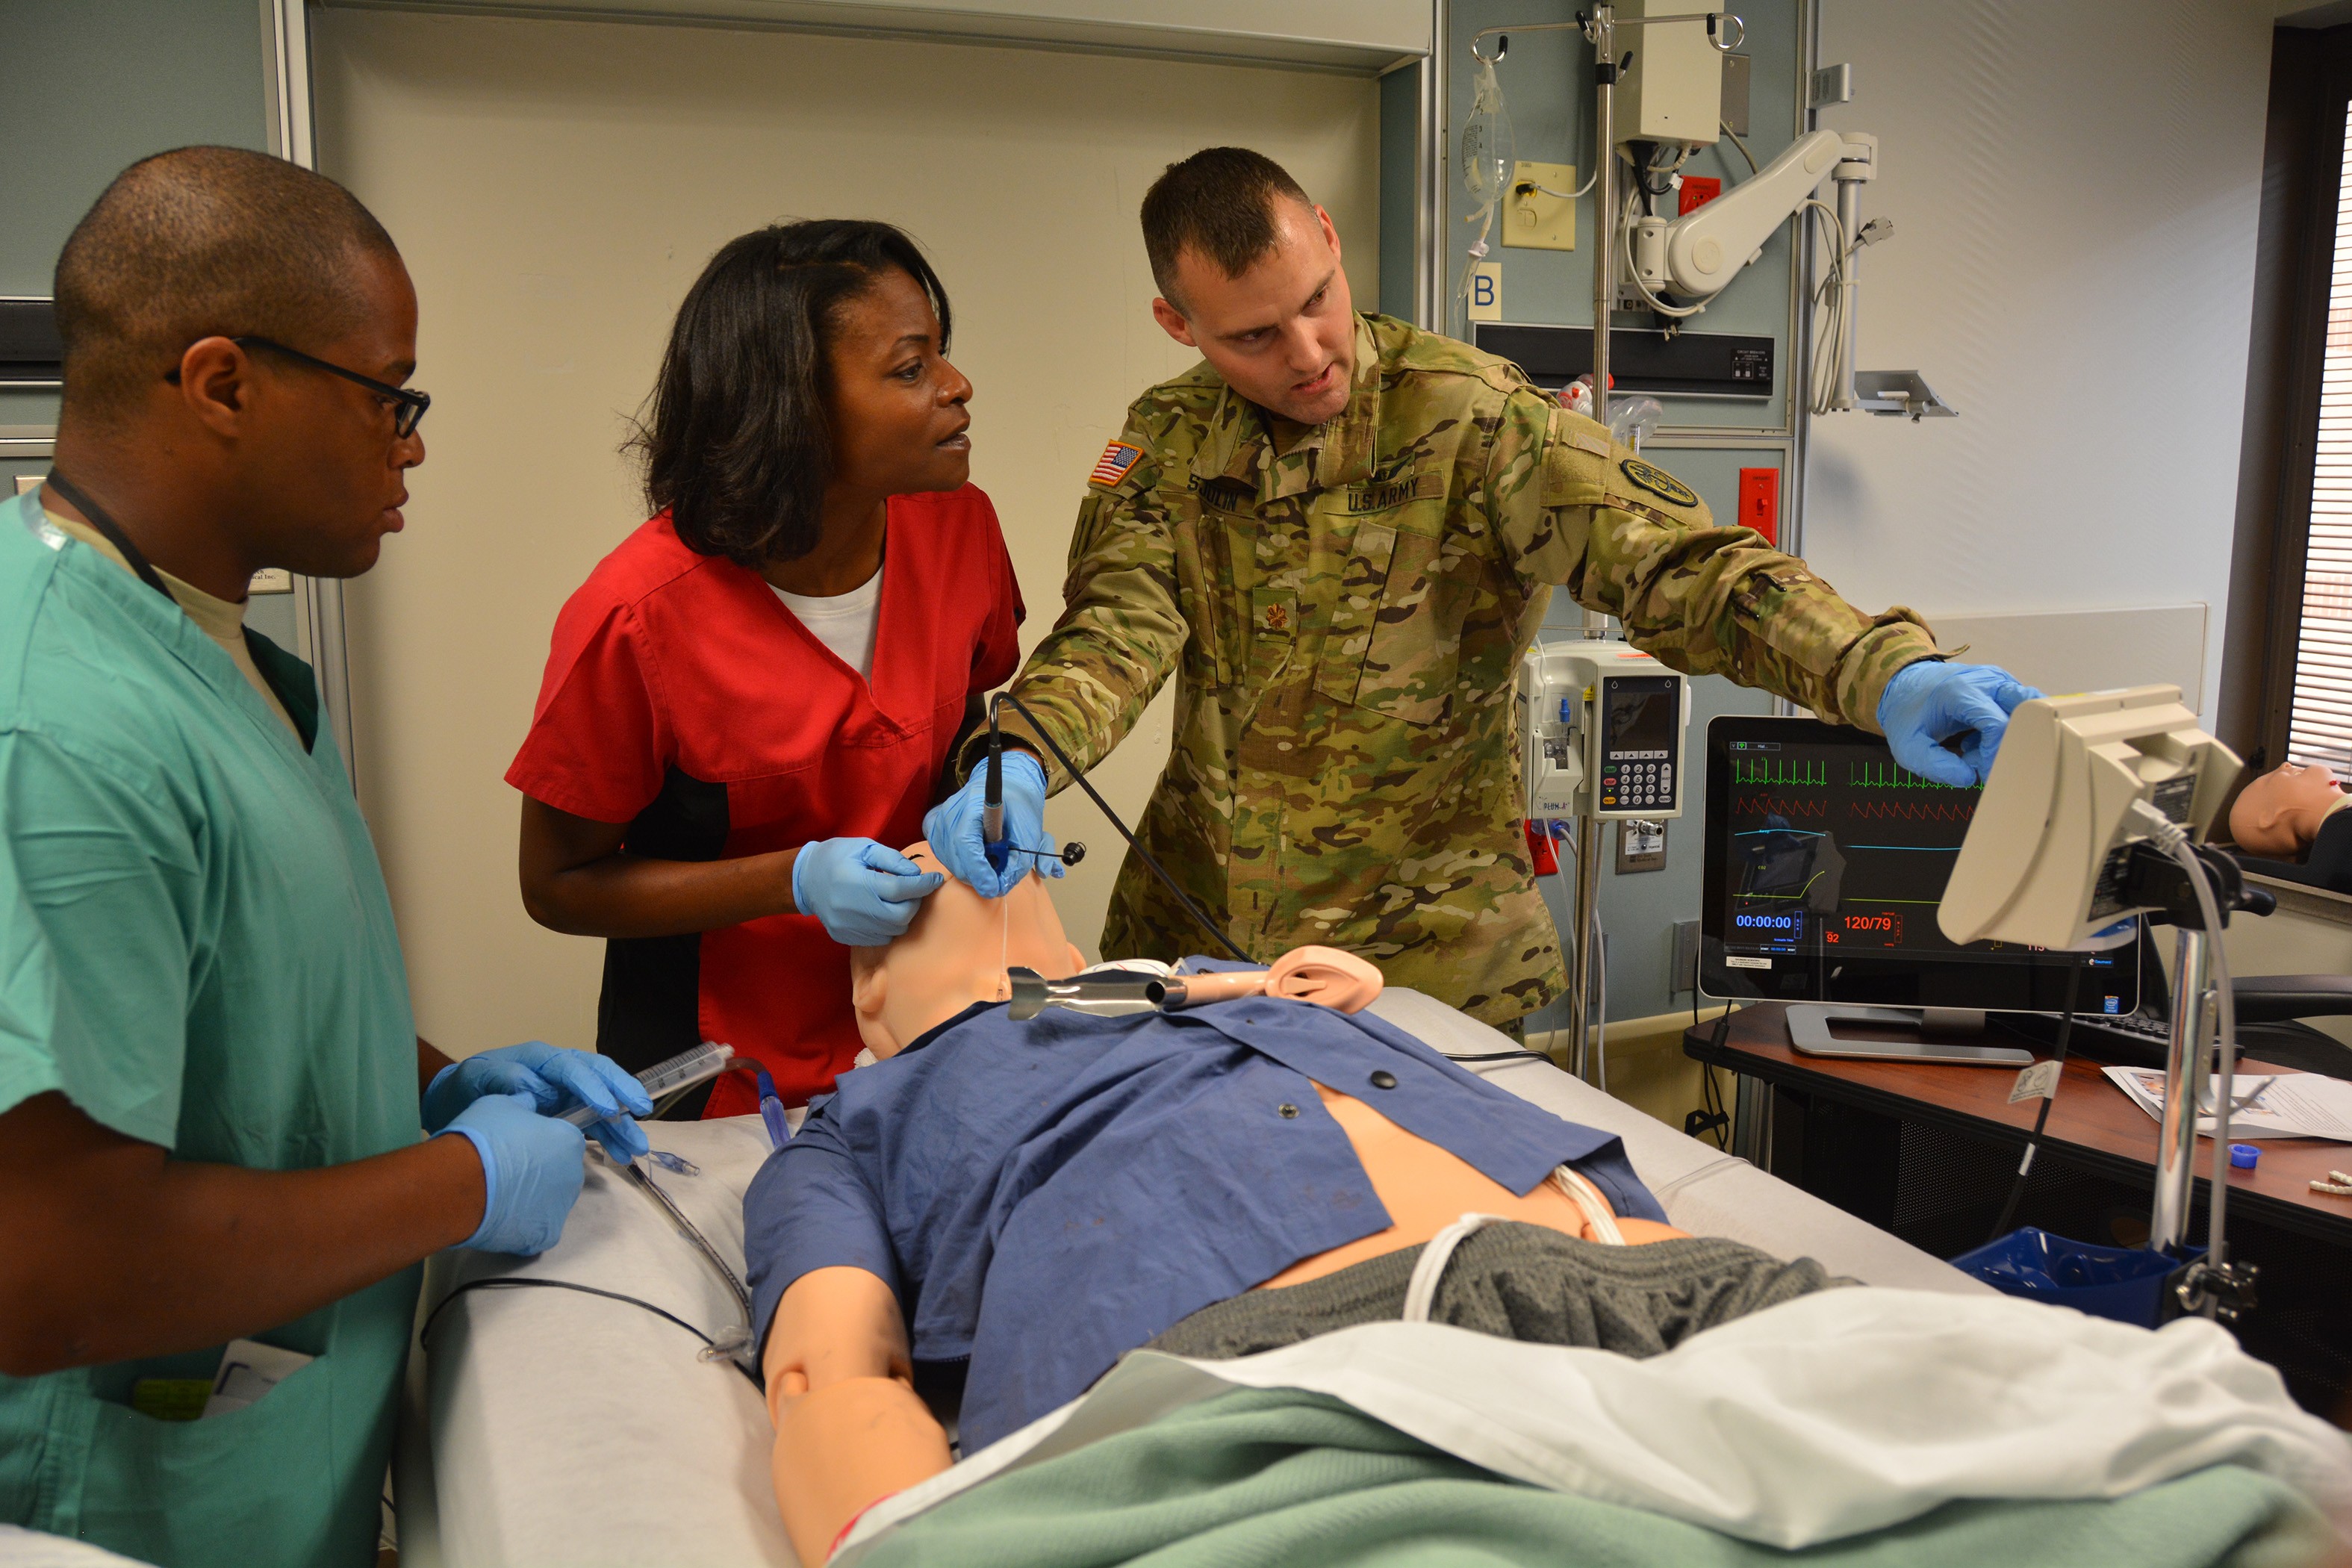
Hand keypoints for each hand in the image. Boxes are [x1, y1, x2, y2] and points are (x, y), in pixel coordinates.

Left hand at [422, 1040, 651, 1164]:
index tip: (607, 1108)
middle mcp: (558, 1072)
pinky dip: (609, 1138)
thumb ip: (503, 1079)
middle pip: (599, 1076)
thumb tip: (533, 1085)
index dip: (592, 1086)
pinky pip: (594, 1123)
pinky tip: (621, 1155)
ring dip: (622, 1124)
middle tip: (642, 1111)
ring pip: (603, 1103)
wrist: (456, 1105)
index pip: (573, 1067)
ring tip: (637, 1147)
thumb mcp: (476, 1079)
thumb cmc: (466, 1088)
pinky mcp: (565, 1114)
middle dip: (623, 1094)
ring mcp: (564, 1093)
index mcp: (539, 1058)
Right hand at [439, 1092, 588, 1254]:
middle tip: (505, 1172)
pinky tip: (500, 1219)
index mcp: (569, 1141)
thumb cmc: (481, 1138)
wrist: (458, 1183)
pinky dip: (522, 1227)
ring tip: (498, 1198)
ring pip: (549, 1203)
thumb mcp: (502, 1104)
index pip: (563, 1141)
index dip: (540, 1143)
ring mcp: (561, 1209)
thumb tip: (528, 1103)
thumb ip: (523, 1105)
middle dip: (538, 1173)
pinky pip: (537, 1231)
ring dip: (530, 1201)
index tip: (517, 1146)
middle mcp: (574, 1175)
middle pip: (559, 1173)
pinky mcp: (545, 1237)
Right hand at [793, 838, 944, 944]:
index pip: (900, 890)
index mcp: (857, 881)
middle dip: (913, 904)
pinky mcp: (845, 936)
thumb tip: (916, 874)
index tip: (935, 880)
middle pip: (900, 916)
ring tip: (895, 900)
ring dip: (902, 916)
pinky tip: (881, 911)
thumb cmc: (837, 857)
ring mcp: (848, 926)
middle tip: (912, 891)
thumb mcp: (864, 848)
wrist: (804, 879)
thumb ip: (893, 860)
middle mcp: (852, 908)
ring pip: (892, 931)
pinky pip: (878, 938)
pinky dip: (887, 927)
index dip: (923, 885)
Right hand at [922, 751, 1061, 898]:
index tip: (993, 887)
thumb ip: (1020, 859)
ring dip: (971, 872)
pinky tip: (976, 857)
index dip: (978, 869)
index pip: (967, 842)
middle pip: (956, 857)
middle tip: (998, 879)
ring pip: (949, 861)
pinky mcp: (934, 828)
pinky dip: (961, 864)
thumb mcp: (1030, 831)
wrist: (1007, 786)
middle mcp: (950, 810)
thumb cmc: (1019, 808)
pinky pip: (943, 857)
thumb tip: (1003, 885)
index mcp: (975, 802)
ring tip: (990, 862)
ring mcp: (939, 819)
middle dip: (978, 876)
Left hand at [1876, 660, 2041, 786]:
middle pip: (2026, 711)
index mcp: (1960, 691)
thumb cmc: (1907, 714)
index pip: (1998, 725)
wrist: (1904, 685)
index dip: (1995, 755)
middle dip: (2014, 745)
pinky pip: (2019, 714)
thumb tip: (1968, 777)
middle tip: (1986, 762)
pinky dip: (2003, 734)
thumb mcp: (1907, 747)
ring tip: (1973, 751)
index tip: (1982, 773)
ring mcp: (1999, 681)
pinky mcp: (2005, 687)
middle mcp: (1986, 681)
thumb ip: (1934, 766)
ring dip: (2008, 740)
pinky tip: (1975, 743)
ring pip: (2026, 714)